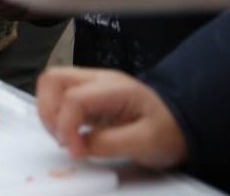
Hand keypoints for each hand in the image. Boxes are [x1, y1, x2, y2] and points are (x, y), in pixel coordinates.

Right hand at [36, 68, 187, 167]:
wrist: (181, 124)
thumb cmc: (168, 130)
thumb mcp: (146, 142)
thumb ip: (109, 143)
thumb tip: (78, 146)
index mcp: (114, 88)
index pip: (73, 98)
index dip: (67, 126)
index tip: (76, 151)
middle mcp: (98, 80)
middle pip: (52, 79)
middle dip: (48, 111)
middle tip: (62, 139)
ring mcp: (91, 86)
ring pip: (50, 85)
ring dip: (49, 112)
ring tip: (65, 138)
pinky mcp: (88, 97)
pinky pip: (59, 97)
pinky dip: (56, 115)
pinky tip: (70, 134)